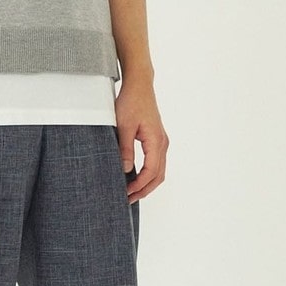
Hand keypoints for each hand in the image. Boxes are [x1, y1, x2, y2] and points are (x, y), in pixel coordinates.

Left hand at [115, 72, 167, 202]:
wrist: (139, 85)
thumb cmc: (131, 102)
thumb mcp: (123, 126)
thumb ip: (124, 149)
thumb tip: (125, 169)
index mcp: (156, 141)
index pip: (151, 172)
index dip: (139, 186)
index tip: (125, 193)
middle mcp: (162, 143)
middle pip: (158, 176)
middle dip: (144, 190)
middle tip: (128, 199)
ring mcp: (161, 141)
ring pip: (158, 170)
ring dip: (146, 184)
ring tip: (131, 192)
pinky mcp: (156, 139)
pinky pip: (156, 162)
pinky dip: (148, 174)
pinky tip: (135, 177)